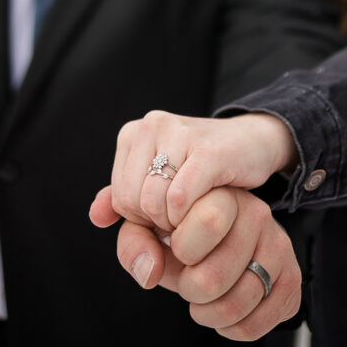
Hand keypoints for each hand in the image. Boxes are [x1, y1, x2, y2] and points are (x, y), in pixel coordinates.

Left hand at [90, 184, 301, 339]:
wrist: (215, 242)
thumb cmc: (178, 233)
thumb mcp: (149, 226)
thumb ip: (135, 241)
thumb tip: (149, 272)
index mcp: (222, 193)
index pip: (208, 220)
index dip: (180, 248)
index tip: (175, 245)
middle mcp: (257, 213)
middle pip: (215, 275)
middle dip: (189, 288)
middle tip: (187, 279)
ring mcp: (278, 245)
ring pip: (238, 302)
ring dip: (209, 313)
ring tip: (202, 300)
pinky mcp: (291, 277)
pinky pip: (259, 322)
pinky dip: (234, 329)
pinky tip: (224, 314)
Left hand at [107, 109, 296, 234]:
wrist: (250, 144)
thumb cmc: (201, 169)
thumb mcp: (157, 182)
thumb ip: (124, 199)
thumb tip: (96, 218)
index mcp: (133, 132)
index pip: (118, 197)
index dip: (143, 217)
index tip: (168, 209)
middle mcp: (151, 125)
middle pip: (132, 202)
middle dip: (158, 220)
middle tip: (184, 212)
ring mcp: (179, 133)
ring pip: (153, 203)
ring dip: (176, 221)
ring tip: (194, 209)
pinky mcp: (207, 151)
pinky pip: (179, 199)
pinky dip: (189, 217)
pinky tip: (205, 207)